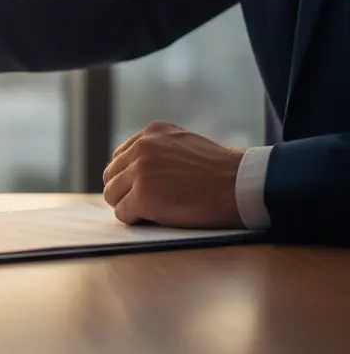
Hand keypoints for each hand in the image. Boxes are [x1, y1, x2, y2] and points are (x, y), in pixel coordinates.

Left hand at [102, 121, 243, 227]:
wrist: (242, 184)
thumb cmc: (222, 171)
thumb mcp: (185, 145)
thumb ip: (160, 151)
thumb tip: (138, 171)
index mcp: (151, 132)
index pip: (120, 157)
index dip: (128, 177)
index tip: (142, 189)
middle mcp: (141, 147)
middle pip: (111, 175)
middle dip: (124, 191)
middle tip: (143, 205)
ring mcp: (140, 171)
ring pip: (112, 194)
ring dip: (127, 206)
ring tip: (151, 213)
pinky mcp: (143, 196)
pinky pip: (123, 213)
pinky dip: (135, 220)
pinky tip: (155, 220)